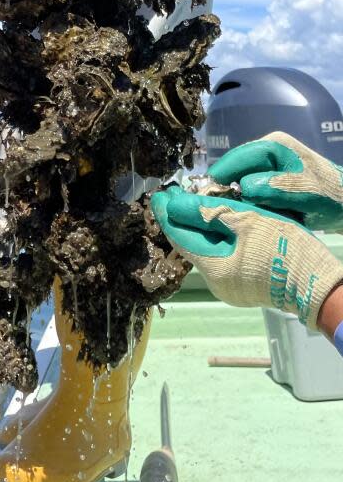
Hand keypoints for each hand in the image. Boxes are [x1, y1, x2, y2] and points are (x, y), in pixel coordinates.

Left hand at [151, 188, 342, 329]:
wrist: (320, 283)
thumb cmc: (283, 248)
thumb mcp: (245, 221)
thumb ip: (207, 212)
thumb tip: (174, 204)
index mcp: (213, 269)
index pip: (180, 236)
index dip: (169, 212)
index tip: (161, 193)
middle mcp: (217, 283)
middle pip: (193, 244)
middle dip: (185, 218)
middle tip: (180, 194)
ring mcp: (232, 288)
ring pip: (208, 251)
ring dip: (203, 228)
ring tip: (200, 203)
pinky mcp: (246, 286)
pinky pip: (224, 257)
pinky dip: (219, 239)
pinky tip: (223, 222)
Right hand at [208, 132, 342, 230]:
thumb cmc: (329, 195)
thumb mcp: (305, 193)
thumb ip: (276, 188)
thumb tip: (243, 188)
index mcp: (273, 146)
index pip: (238, 157)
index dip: (221, 175)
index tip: (206, 195)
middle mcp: (266, 152)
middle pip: (235, 169)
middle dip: (225, 188)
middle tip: (216, 209)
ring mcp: (267, 166)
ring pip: (239, 181)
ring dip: (235, 197)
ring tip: (229, 214)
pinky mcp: (268, 181)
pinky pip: (249, 191)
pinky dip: (246, 202)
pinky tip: (245, 215)